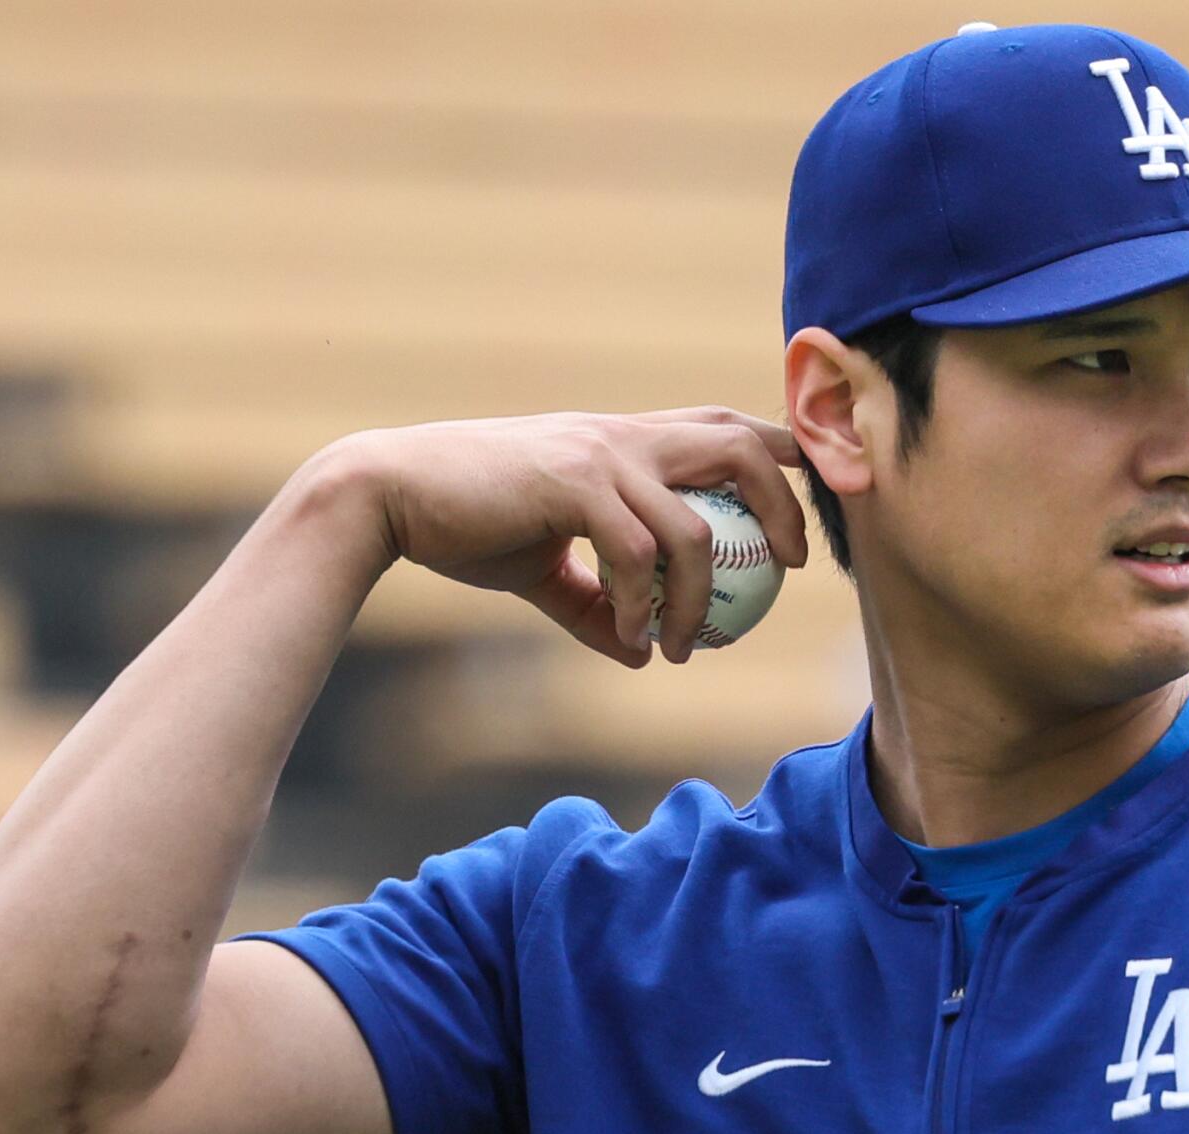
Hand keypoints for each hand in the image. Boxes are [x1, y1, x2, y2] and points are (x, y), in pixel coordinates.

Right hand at [324, 406, 809, 666]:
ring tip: (684, 647)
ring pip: (695, 526)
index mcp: (624, 439)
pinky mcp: (573, 482)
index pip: (724, 425)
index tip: (799, 518)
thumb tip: (638, 653)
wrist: (389, 497)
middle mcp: (622, 435)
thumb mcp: (542, 569)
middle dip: (783, 503)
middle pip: (740, 445)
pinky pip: (637, 555)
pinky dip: (642, 607)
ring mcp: (600, 454)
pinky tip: (629, 640)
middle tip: (790, 568)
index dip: (779, 457)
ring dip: (700, 599)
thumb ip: (595, 603)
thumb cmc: (464, 524)